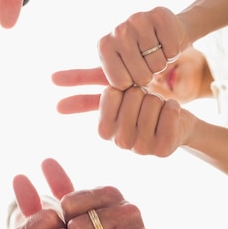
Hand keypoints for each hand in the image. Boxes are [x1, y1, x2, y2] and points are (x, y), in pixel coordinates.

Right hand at [53, 67, 195, 156]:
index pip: (111, 93)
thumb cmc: (141, 104)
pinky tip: (170, 112)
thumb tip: (52, 78)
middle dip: (142, 91)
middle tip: (145, 100)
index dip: (123, 86)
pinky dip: (172, 107)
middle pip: (132, 96)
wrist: (175, 123)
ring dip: (158, 99)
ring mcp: (141, 149)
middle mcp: (119, 143)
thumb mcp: (115, 93)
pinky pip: (169, 113)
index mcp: (104, 129)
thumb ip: (85, 85)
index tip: (127, 93)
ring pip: (152, 103)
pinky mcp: (163, 150)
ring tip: (157, 108)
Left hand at [98, 6, 191, 89]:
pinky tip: (166, 43)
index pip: (121, 83)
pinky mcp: (160, 15)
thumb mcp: (117, 75)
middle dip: (148, 74)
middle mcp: (118, 31)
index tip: (132, 71)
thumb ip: (95, 91)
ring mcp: (137, 20)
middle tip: (147, 61)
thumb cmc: (140, 59)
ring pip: (158, 65)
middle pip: (141, 76)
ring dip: (162, 63)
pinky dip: (173, 53)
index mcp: (104, 47)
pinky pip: (172, 51)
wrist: (165, 33)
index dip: (132, 83)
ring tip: (156, 51)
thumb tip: (66, 103)